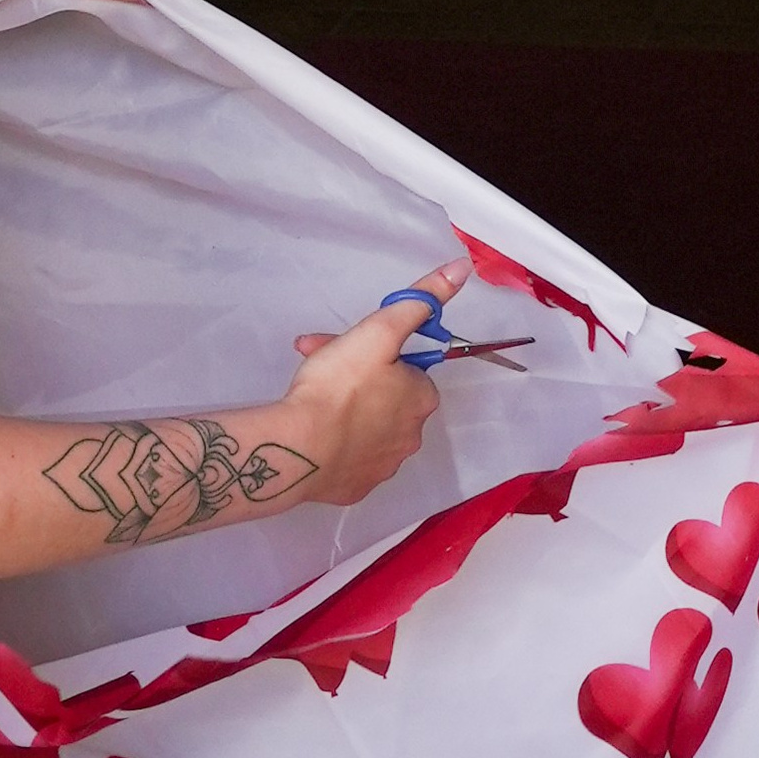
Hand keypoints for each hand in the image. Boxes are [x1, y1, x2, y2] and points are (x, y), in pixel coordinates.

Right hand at [285, 256, 467, 504]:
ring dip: (344, 408)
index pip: (408, 369)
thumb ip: (419, 301)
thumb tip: (461, 269)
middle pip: (387, 396)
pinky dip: (334, 441)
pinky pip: (348, 457)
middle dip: (356, 376)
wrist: (297, 449)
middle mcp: (411, 437)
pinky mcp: (354, 489)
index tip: (347, 345)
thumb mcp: (380, 330)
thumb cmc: (339, 386)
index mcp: (422, 399)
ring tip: (310, 397)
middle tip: (319, 365)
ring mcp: (382, 468)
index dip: (378, 352)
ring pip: (367, 426)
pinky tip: (312, 430)